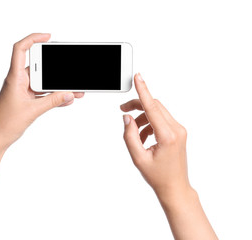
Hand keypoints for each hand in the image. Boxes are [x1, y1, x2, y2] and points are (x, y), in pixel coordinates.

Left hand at [0, 33, 83, 150]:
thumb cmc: (5, 123)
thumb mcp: (32, 111)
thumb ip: (52, 101)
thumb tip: (69, 94)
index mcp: (15, 78)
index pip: (20, 50)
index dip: (33, 39)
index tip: (48, 37)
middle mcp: (19, 81)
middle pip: (38, 67)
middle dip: (55, 69)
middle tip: (69, 70)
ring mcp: (23, 91)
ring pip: (43, 82)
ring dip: (57, 86)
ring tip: (73, 89)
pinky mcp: (27, 100)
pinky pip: (43, 94)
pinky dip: (54, 96)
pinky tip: (66, 99)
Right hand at [121, 73, 189, 198]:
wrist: (175, 187)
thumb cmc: (158, 176)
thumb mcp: (138, 158)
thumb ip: (130, 136)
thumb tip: (127, 118)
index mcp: (168, 136)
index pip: (152, 107)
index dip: (143, 91)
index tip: (138, 77)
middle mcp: (177, 130)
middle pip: (154, 106)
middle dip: (137, 105)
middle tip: (122, 110)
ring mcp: (179, 130)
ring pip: (157, 112)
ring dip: (142, 117)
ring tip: (134, 133)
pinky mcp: (178, 132)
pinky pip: (161, 119)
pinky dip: (149, 123)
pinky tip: (143, 137)